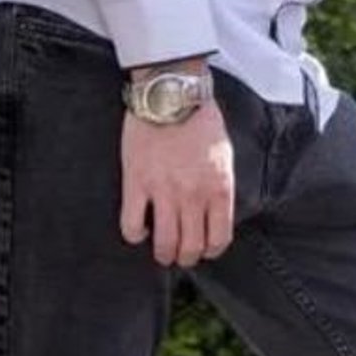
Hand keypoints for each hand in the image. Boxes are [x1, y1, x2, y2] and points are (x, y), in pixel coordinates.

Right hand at [120, 84, 235, 267]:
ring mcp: (163, 191)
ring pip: (164, 244)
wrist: (172, 97)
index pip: (219, 237)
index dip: (212, 250)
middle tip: (181, 255)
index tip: (206, 250)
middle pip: (191, 247)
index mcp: (219, 188)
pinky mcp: (136, 184)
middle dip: (187, 257)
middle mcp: (193, 195)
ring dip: (163, 255)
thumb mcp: (224, 156)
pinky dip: (135, 234)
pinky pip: (131, 225)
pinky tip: (139, 229)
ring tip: (161, 252)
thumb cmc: (201, 122)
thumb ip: (220, 186)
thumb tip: (216, 211)